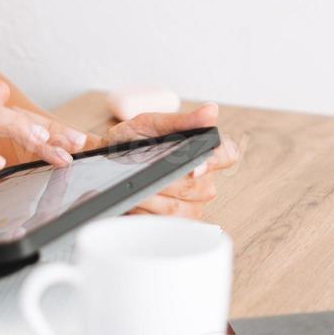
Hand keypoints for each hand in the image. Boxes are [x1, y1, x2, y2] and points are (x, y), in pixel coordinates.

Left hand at [80, 102, 239, 219]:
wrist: (106, 163)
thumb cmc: (130, 141)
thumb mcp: (150, 124)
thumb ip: (181, 121)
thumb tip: (211, 110)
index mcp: (202, 151)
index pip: (227, 154)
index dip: (214, 162)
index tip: (194, 168)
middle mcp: (203, 179)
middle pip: (196, 187)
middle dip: (165, 182)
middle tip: (141, 175)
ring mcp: (193, 203)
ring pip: (179, 207)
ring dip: (151, 198)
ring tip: (133, 189)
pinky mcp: (177, 222)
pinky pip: (166, 224)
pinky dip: (145, 213)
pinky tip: (134, 204)